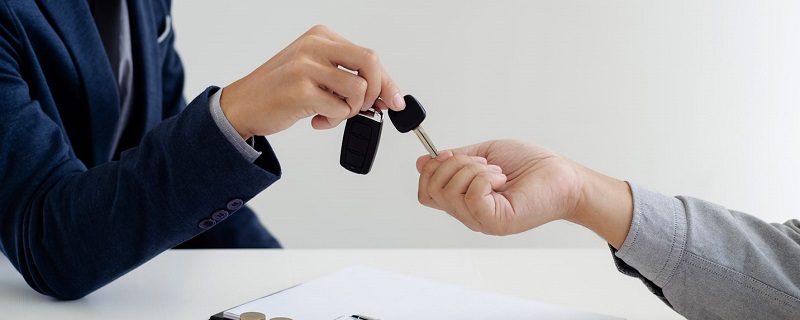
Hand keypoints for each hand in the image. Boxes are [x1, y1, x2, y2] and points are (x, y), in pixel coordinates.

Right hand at [220, 25, 405, 138]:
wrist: (242, 105)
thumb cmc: (279, 90)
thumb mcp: (315, 73)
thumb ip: (347, 77)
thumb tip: (385, 95)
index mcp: (321, 36)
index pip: (369, 56)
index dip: (387, 82)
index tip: (394, 100)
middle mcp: (314, 46)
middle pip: (371, 63)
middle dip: (376, 91)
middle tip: (364, 107)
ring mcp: (306, 66)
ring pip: (358, 89)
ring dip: (351, 110)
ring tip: (332, 113)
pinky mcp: (300, 90)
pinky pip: (339, 109)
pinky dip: (334, 120)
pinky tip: (318, 119)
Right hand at [416, 139, 632, 247]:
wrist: (562, 176)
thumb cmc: (531, 166)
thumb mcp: (484, 153)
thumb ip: (454, 159)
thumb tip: (423, 161)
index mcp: (464, 199)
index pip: (426, 193)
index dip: (431, 170)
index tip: (453, 155)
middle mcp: (469, 213)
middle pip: (432, 189)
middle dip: (454, 164)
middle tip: (483, 163)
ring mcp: (480, 220)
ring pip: (450, 190)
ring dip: (473, 169)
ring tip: (497, 172)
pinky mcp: (495, 222)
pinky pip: (472, 195)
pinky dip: (485, 178)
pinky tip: (502, 179)